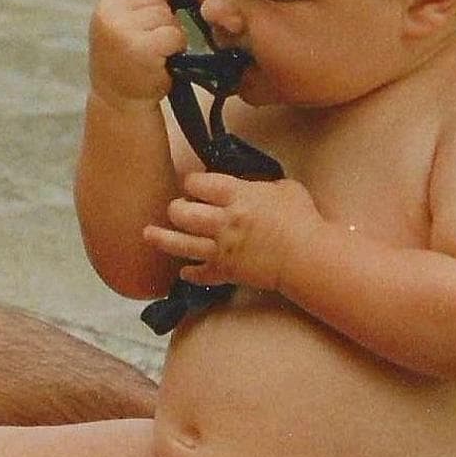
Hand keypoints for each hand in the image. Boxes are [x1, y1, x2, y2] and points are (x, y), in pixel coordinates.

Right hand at [88, 0, 185, 103]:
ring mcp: (123, 31)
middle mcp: (109, 14)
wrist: (119, 101)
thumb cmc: (128, 59)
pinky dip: (176, 46)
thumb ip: (139, 1)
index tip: (148, 20)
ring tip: (155, 52)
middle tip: (150, 42)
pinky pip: (174, 34)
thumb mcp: (122, 24)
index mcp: (105, 4)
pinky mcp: (141, 48)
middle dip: (162, 18)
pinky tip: (163, 59)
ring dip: (170, 33)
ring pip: (167, 16)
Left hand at [145, 170, 324, 290]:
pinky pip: (198, 274)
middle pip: (181, 212)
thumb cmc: (302, 219)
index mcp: (237, 196)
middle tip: (178, 209)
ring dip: (161, 238)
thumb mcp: (283, 189)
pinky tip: (183, 270)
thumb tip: (249, 184)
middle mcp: (222, 221)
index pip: (197, 184)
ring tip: (148, 234)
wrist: (307, 257)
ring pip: (179, 243)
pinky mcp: (225, 271)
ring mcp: (220, 248)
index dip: (191, 183)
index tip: (191, 184)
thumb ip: (260, 184)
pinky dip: (189, 272)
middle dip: (175, 209)